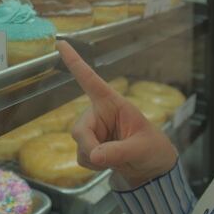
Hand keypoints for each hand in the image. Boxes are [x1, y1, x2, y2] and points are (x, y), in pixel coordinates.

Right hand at [57, 41, 177, 188]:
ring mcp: (93, 130)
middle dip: (89, 146)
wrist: (152, 169)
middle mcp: (98, 114)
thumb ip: (118, 151)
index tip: (61, 44)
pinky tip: (108, 163)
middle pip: (79, 128)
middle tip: (103, 158)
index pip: (90, 80)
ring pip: (79, 145)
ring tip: (116, 159)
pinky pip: (81, 156)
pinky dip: (93, 165)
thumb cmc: (152, 149)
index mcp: (112, 103)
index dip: (75, 62)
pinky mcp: (89, 146)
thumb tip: (94, 155)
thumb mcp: (141, 148)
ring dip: (94, 158)